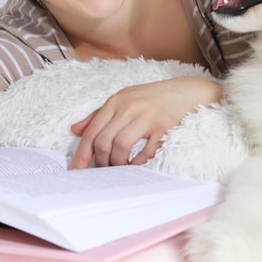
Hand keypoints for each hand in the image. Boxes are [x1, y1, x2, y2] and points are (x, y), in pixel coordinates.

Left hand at [69, 76, 222, 168]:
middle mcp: (129, 107)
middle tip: (102, 170)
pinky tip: (136, 163)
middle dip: (100, 161)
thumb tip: (75, 130)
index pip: (92, 131)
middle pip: (103, 141)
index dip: (81, 154)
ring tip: (119, 167)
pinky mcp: (164, 127)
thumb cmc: (152, 97)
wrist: (186, 91)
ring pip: (121, 146)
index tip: (76, 170)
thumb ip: (99, 114)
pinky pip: (145, 151)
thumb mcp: (123, 99)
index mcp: (116, 102)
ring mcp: (147, 117)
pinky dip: (138, 162)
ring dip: (117, 163)